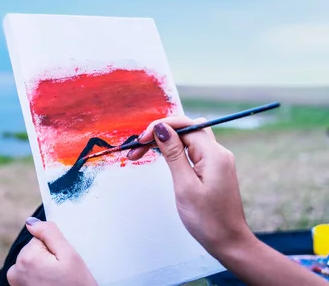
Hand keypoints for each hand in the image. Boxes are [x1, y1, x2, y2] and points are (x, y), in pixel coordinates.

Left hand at [7, 217, 97, 285]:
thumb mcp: (69, 256)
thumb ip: (50, 233)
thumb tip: (31, 222)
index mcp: (27, 257)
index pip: (40, 238)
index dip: (54, 248)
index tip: (61, 263)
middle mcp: (15, 270)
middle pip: (34, 250)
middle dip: (48, 258)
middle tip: (61, 273)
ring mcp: (15, 282)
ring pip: (32, 262)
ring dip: (43, 268)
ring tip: (56, 281)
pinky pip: (29, 274)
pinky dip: (38, 278)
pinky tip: (50, 284)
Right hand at [128, 117, 327, 285]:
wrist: (229, 242)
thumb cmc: (207, 219)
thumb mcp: (185, 185)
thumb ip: (173, 154)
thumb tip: (161, 128)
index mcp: (214, 154)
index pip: (185, 126)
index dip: (161, 128)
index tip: (141, 140)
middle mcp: (218, 153)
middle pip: (187, 129)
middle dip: (161, 132)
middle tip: (138, 147)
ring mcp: (217, 161)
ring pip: (188, 139)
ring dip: (166, 141)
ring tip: (143, 152)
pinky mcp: (213, 169)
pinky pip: (192, 151)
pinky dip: (175, 151)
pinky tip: (161, 157)